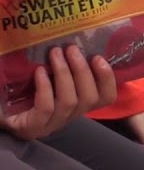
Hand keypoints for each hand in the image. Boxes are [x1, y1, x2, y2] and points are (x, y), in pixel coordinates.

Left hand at [0, 45, 116, 139]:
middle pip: (89, 98)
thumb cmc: (22, 90)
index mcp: (78, 105)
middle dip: (83, 70)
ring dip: (65, 74)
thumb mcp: (48, 76)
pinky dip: (46, 87)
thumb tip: (79, 42)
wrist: (0, 108)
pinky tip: (39, 72)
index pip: (105, 97)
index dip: (107, 78)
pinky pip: (46, 106)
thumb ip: (66, 66)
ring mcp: (51, 125)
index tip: (98, 57)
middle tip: (71, 48)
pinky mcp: (33, 127)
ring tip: (55, 53)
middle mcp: (69, 117)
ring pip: (69, 101)